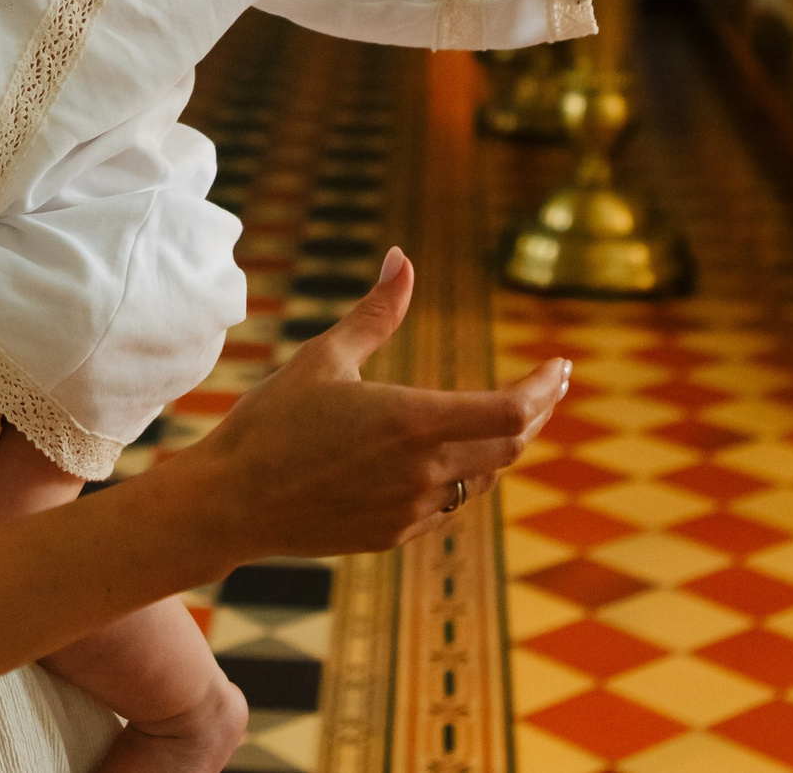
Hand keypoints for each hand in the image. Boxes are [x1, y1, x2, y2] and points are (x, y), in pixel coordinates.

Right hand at [178, 249, 570, 557]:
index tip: (560, 368)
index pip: (511, 412)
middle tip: (549, 385)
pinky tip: (455, 457)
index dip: (545, 391)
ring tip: (512, 417)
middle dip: (537, 413)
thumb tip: (403, 258)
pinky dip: (464, 475)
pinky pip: (447, 504)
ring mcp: (411, 510)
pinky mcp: (394, 535)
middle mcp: (422, 472)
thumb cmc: (273, 421)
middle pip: (510, 446)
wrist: (232, 503)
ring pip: (482, 477)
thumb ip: (377, 312)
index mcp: (411, 422)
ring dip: (503, 446)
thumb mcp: (324, 357)